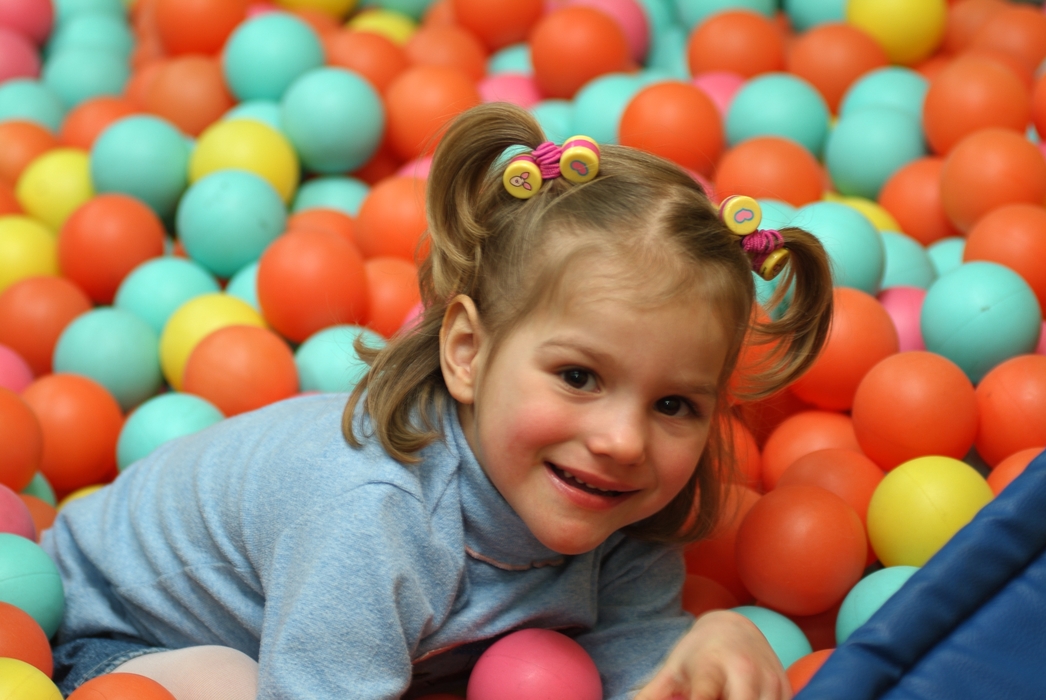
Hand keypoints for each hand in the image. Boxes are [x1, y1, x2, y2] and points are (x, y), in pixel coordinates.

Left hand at [634, 610, 790, 699]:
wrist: (734, 627)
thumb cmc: (696, 654)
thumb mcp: (672, 670)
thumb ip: (651, 695)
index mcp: (711, 667)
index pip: (704, 697)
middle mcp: (745, 671)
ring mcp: (769, 680)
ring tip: (724, 697)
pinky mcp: (785, 689)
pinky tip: (740, 699)